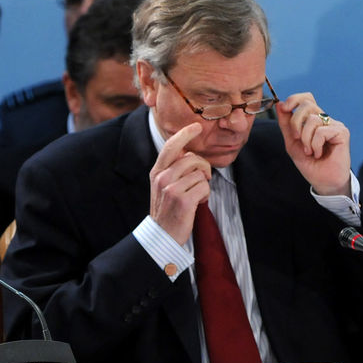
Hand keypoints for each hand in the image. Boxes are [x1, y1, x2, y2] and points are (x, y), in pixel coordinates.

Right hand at [149, 122, 211, 243]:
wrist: (162, 235)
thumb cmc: (167, 209)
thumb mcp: (163, 186)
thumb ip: (172, 169)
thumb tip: (189, 153)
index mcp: (157, 172)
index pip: (171, 146)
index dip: (185, 134)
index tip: (196, 126)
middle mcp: (162, 177)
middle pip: (192, 158)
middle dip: (204, 167)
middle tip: (202, 179)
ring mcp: (171, 189)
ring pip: (201, 173)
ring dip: (204, 184)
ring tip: (196, 195)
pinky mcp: (183, 200)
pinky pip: (205, 187)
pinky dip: (205, 195)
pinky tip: (197, 203)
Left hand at [276, 92, 351, 195]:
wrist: (323, 181)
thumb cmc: (309, 163)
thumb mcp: (292, 143)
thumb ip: (286, 124)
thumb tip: (279, 104)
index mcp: (313, 120)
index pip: (306, 99)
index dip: (294, 99)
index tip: (284, 108)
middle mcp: (325, 120)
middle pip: (307, 105)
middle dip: (295, 122)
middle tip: (296, 139)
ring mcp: (334, 125)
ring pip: (313, 119)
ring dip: (306, 139)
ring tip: (310, 152)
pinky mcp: (342, 132)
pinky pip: (322, 131)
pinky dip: (315, 145)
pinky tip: (318, 154)